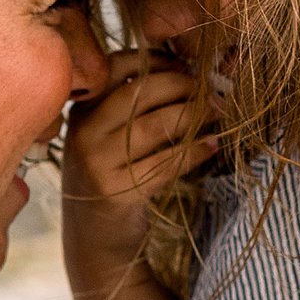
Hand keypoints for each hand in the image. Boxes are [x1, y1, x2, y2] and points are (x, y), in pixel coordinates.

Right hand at [61, 49, 216, 277]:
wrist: (95, 238)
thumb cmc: (112, 177)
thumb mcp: (107, 137)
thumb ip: (133, 106)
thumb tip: (190, 70)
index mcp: (81, 111)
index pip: (115, 67)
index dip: (155, 60)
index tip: (185, 64)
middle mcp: (83, 134)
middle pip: (138, 93)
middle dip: (181, 85)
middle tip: (211, 90)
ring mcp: (97, 164)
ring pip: (153, 126)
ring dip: (193, 115)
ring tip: (219, 112)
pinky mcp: (117, 193)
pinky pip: (165, 164)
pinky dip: (194, 151)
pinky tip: (212, 145)